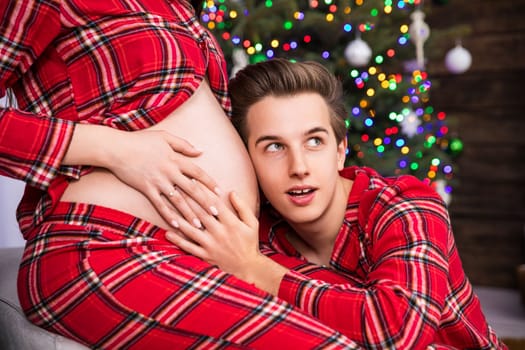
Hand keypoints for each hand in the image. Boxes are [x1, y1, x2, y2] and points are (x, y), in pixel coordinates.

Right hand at [64, 124, 219, 227]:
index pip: (198, 172)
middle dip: (204, 202)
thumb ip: (184, 144)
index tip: (220, 191)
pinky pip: (159, 205)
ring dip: (189, 214)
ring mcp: (158, 181)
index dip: (210, 182)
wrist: (117, 148)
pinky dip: (168, 215)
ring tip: (199, 226)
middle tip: (215, 213)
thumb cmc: (141, 140)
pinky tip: (176, 225)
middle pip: (191, 189)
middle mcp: (169, 171)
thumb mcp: (165, 137)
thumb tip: (200, 151)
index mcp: (175, 159)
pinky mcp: (146, 189)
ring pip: (178, 200)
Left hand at [166, 188, 288, 295]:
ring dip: (178, 218)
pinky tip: (168, 233)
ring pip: (191, 229)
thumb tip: (232, 192)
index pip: (214, 203)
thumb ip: (242, 207)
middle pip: (199, 214)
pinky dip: (178, 240)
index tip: (192, 180)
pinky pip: (189, 247)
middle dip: (187, 200)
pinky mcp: (205, 256)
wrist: (248, 267)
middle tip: (175, 188)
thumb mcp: (252, 223)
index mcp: (231, 223)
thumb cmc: (250, 243)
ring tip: (167, 208)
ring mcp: (211, 245)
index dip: (202, 191)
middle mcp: (219, 233)